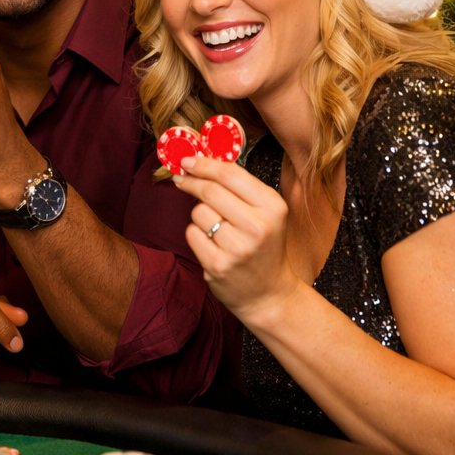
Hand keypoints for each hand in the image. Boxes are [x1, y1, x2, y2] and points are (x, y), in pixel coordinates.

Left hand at [173, 154, 300, 323]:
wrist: (268, 294)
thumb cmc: (264, 246)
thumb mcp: (266, 213)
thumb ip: (240, 187)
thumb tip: (200, 161)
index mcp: (273, 207)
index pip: (230, 174)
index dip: (204, 164)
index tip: (187, 160)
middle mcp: (258, 226)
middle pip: (210, 191)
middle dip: (191, 182)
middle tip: (182, 179)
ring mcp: (237, 248)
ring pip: (198, 213)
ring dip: (200, 215)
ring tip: (217, 228)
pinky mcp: (218, 265)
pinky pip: (192, 234)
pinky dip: (197, 235)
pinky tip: (212, 244)